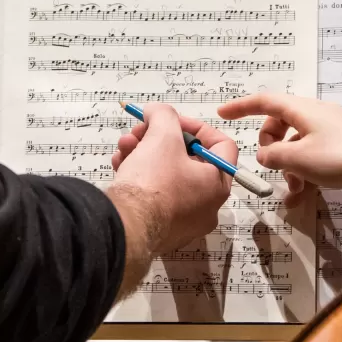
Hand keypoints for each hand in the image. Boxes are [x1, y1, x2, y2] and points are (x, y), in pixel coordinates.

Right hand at [106, 104, 234, 290]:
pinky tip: (120, 165)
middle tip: (140, 131)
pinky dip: (139, 177)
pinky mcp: (159, 230)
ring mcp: (183, 222)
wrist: (126, 228)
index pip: (222, 145)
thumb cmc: (154, 181)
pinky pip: (154, 196)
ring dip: (144, 154)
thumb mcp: (162, 136)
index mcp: (217, 184)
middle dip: (160, 139)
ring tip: (124, 146)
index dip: (196, 126)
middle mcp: (206, 206)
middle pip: (187, 160)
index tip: (171, 121)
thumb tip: (156, 111)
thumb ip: (163, 115)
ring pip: (166, 176)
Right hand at [218, 93, 341, 203]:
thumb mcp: (299, 159)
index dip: (241, 106)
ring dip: (289, 167)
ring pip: (296, 144)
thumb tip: (265, 155)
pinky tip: (303, 196)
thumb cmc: (341, 158)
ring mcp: (330, 130)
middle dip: (271, 147)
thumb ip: (274, 156)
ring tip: (293, 191)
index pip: (265, 101)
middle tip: (272, 165)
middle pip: (280, 124)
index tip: (223, 113)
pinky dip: (304, 172)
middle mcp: (315, 114)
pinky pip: (313, 155)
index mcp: (303, 109)